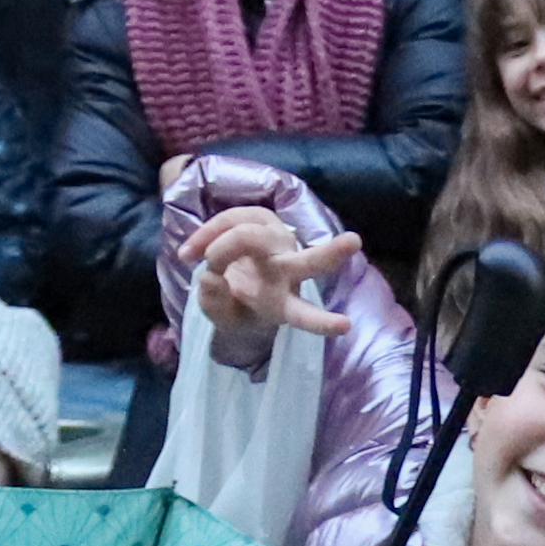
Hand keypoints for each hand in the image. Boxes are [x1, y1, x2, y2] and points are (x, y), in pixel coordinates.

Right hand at [182, 208, 359, 370]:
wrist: (225, 278)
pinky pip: (233, 219)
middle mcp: (289, 271)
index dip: (324, 323)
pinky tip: (190, 250)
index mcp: (283, 304)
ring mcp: (280, 242)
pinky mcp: (264, 219)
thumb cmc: (233, 304)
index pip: (306, 316)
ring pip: (252, 233)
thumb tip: (211, 277)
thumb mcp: (220, 316)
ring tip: (189, 258)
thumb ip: (215, 304)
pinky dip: (207, 232)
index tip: (346, 326)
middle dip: (331, 253)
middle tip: (354, 241)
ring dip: (218, 245)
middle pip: (310, 262)